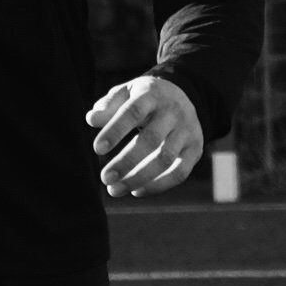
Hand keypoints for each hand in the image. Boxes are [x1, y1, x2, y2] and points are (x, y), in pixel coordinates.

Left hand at [87, 75, 204, 197]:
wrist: (181, 95)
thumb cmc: (143, 98)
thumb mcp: (126, 93)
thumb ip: (108, 105)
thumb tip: (91, 119)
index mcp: (152, 94)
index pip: (134, 112)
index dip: (116, 130)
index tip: (97, 149)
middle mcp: (173, 112)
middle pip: (152, 139)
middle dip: (127, 161)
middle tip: (105, 178)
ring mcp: (187, 131)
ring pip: (165, 159)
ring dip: (138, 178)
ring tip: (114, 190)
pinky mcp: (195, 149)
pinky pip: (180, 172)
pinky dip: (158, 185)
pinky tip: (136, 191)